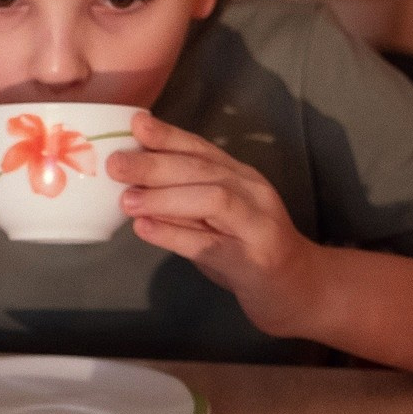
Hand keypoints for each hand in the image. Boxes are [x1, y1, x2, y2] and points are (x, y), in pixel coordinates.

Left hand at [107, 113, 321, 336]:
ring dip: (165, 197)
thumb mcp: (214, 219)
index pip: (202, 149)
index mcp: (241, 177)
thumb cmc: (245, 249)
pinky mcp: (254, 260)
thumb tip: (130, 184)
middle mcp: (253, 193)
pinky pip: (211, 243)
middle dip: (156, 164)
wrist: (296, 289)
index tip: (134, 124)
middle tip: (115, 165)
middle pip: (203, 169)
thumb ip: (181, 199)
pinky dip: (174, 235)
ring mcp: (258, 225)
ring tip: (127, 201)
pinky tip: (145, 230)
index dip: (168, 135)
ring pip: (213, 199)